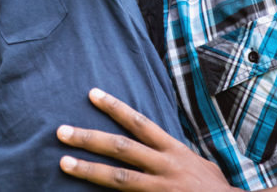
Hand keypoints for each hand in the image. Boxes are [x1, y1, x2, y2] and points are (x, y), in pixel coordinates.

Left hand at [57, 88, 232, 190]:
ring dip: (88, 170)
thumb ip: (172, 152)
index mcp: (174, 151)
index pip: (139, 123)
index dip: (115, 107)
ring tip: (63, 163)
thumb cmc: (215, 189)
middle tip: (61, 131)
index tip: (91, 94)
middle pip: (121, 149)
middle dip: (89, 139)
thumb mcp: (197, 162)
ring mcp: (161, 189)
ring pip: (119, 178)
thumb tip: (152, 142)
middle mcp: (165, 167)